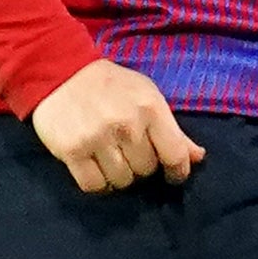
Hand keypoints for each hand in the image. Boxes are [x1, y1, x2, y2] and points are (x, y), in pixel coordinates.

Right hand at [28, 60, 201, 193]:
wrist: (60, 72)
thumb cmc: (111, 86)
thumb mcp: (147, 96)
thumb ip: (173, 129)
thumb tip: (198, 157)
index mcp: (150, 108)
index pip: (175, 154)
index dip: (178, 171)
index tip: (173, 175)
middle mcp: (126, 125)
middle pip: (146, 170)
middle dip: (142, 167)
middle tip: (130, 154)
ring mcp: (97, 138)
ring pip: (121, 181)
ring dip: (119, 176)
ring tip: (112, 160)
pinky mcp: (71, 151)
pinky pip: (93, 186)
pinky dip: (98, 184)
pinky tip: (97, 171)